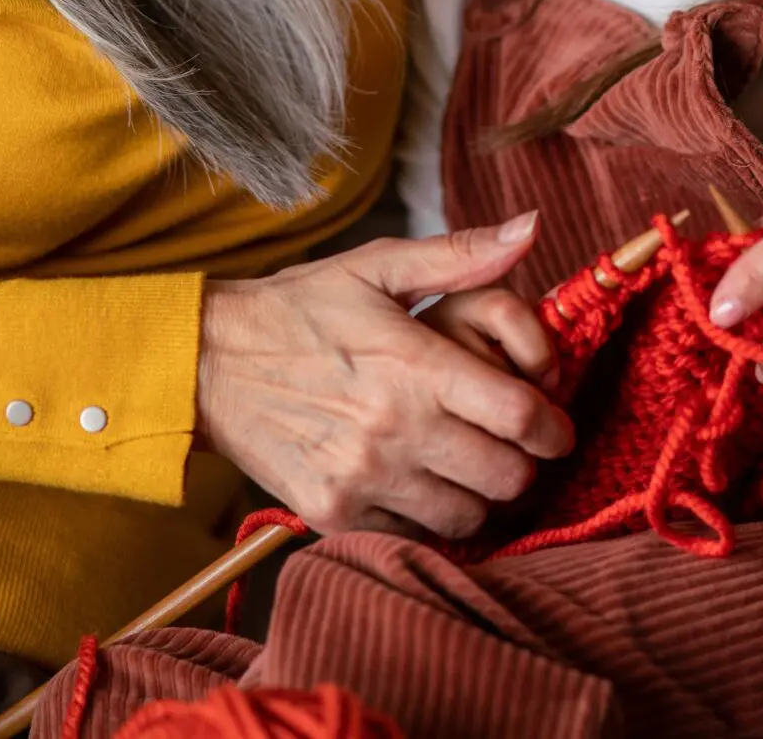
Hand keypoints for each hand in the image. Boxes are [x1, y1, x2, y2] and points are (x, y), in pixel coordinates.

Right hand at [195, 214, 572, 539]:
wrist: (207, 362)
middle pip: (506, 477)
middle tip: (512, 447)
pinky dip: (424, 518)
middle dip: (524, 463)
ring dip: (478, 497)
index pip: (521, 415)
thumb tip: (530, 226)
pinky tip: (415, 484)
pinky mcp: (332, 511)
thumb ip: (460, 255)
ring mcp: (362, 475)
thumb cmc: (302, 308)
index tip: (554, 427)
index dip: (554, 428)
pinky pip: (411, 536)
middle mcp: (395, 426)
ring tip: (465, 467)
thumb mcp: (378, 266)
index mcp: (416, 363)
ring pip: (466, 517)